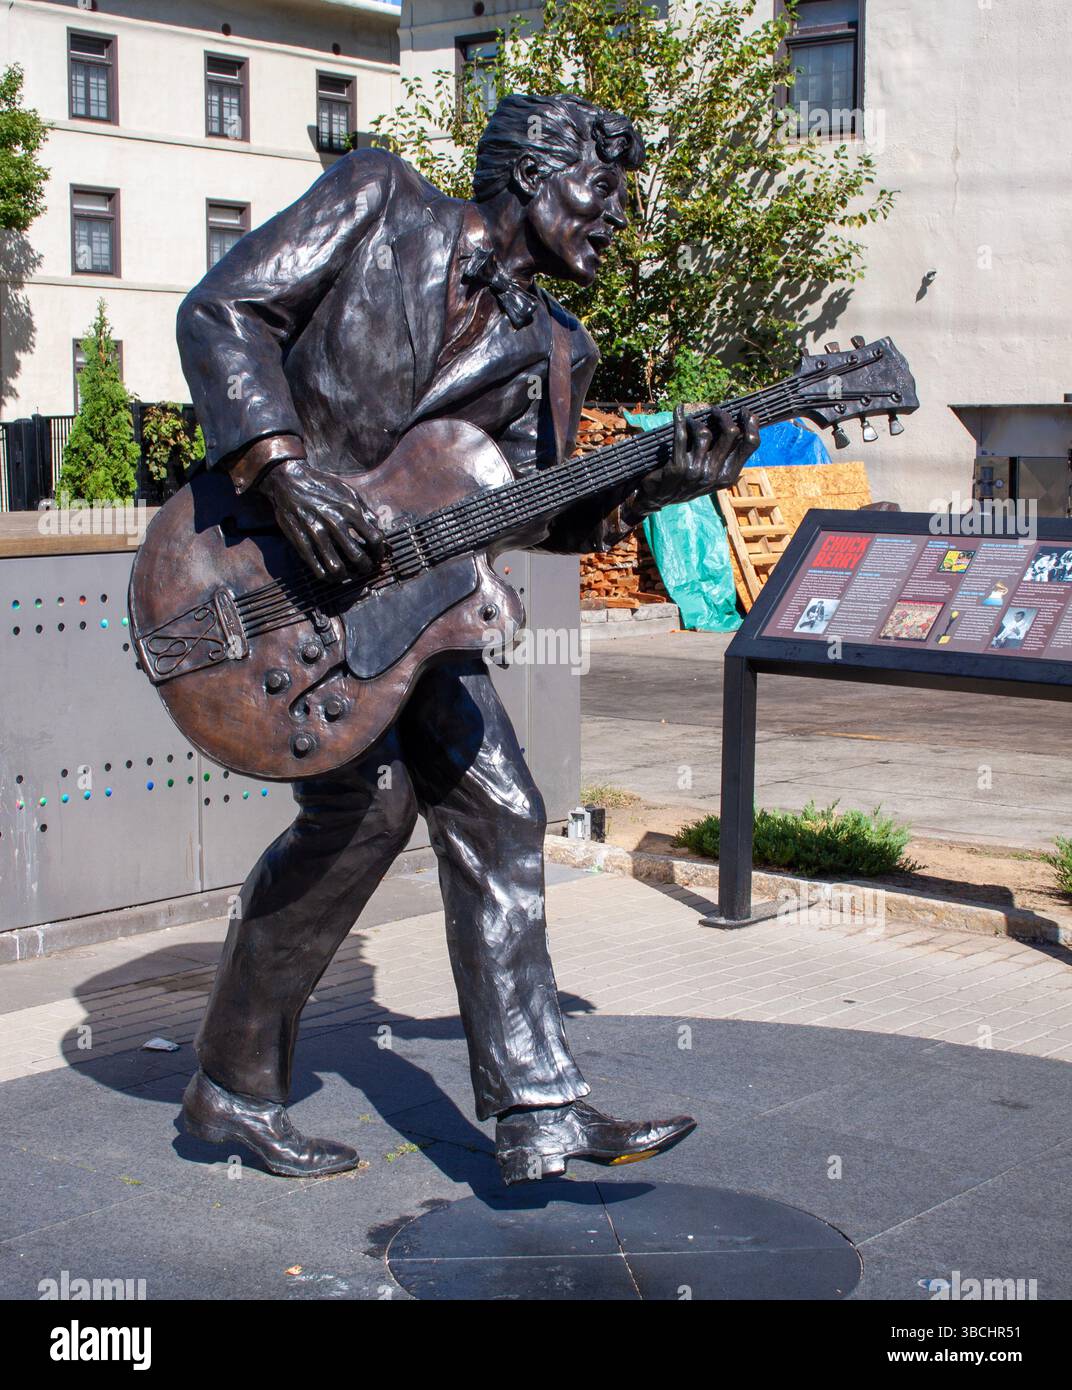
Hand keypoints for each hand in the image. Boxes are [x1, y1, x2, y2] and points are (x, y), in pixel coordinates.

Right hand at [258, 458, 383, 581]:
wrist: (290, 481)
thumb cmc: (323, 486)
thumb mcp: (349, 492)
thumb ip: (365, 511)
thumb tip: (379, 531)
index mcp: (350, 510)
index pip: (374, 539)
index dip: (379, 552)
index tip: (377, 555)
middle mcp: (334, 523)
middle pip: (358, 557)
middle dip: (366, 567)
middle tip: (366, 568)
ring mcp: (316, 534)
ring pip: (337, 567)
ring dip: (347, 576)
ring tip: (349, 574)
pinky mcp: (301, 541)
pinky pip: (317, 567)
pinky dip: (327, 576)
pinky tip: (332, 575)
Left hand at [633, 405, 759, 513]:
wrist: (659, 498)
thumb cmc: (687, 482)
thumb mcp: (712, 476)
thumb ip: (724, 457)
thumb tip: (737, 424)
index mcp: (727, 476)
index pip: (751, 444)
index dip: (751, 423)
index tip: (744, 411)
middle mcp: (714, 474)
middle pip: (731, 433)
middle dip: (723, 415)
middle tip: (714, 411)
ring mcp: (696, 471)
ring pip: (704, 433)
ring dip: (696, 421)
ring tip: (691, 421)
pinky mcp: (677, 466)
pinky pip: (681, 435)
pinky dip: (679, 418)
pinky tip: (679, 410)